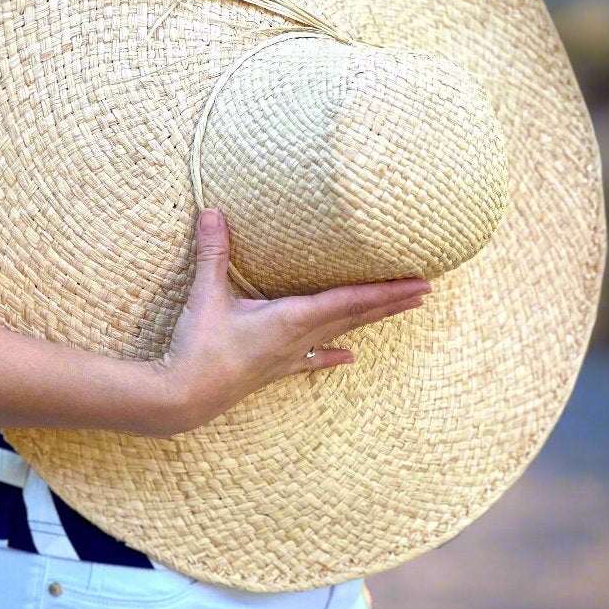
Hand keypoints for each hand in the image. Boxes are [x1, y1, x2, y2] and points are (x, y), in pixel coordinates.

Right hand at [149, 208, 430, 434]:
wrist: (183, 397)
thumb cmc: (199, 347)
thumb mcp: (205, 295)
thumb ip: (213, 252)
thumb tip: (212, 211)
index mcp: (291, 318)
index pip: (349, 300)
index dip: (386, 291)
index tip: (419, 284)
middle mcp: (299, 337)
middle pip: (356, 315)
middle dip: (391, 302)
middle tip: (426, 290)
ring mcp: (289, 356)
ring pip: (341, 332)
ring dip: (372, 320)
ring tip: (403, 310)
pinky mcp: (275, 368)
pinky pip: (313, 358)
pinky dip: (333, 355)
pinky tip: (350, 358)